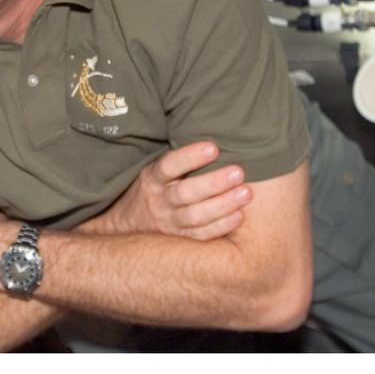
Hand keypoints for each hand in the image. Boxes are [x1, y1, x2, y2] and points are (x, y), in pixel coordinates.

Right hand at [83, 142, 251, 240]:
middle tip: (239, 172)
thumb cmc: (154, 189)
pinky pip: (202, 235)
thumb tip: (211, 134)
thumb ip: (178, 161)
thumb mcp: (155, 170)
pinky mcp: (180, 239)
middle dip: (214, 183)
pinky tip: (240, 216)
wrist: (128, 224)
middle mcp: (160, 201)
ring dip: (223, 205)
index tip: (213, 147)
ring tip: (246, 193)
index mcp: (152, 178)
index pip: (169, 166)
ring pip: (196, 216)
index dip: (190, 157)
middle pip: (185, 193)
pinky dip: (221, 226)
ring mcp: (169, 223)